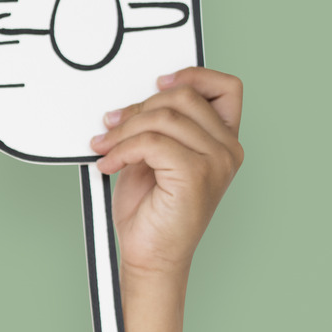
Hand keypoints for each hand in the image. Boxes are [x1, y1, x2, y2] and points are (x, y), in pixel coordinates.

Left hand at [88, 67, 243, 278]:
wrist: (150, 256)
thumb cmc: (151, 213)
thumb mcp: (153, 160)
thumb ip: (157, 129)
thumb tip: (131, 104)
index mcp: (222, 141)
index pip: (226, 88)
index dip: (193, 75)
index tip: (157, 81)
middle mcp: (227, 149)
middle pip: (183, 98)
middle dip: (138, 108)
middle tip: (110, 127)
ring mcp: (216, 161)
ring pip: (164, 118)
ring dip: (124, 131)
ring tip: (105, 148)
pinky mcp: (195, 174)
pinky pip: (151, 142)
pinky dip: (123, 150)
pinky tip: (110, 164)